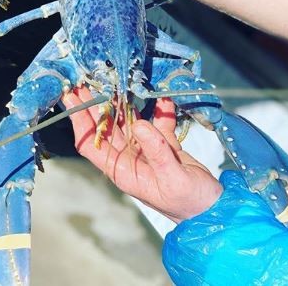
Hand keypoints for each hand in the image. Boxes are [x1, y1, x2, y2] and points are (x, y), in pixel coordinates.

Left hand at [62, 86, 222, 222]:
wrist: (214, 209)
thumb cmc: (189, 203)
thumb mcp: (172, 178)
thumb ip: (157, 151)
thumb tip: (139, 124)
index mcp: (123, 170)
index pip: (91, 144)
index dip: (80, 121)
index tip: (73, 98)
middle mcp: (129, 158)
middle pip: (106, 127)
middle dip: (97, 103)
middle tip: (88, 79)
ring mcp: (146, 149)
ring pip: (129, 120)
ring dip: (125, 101)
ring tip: (117, 78)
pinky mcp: (164, 143)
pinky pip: (158, 121)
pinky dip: (160, 109)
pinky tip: (163, 96)